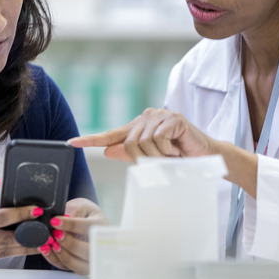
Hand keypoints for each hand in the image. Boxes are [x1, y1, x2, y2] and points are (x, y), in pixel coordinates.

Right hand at [0, 181, 42, 264]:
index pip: (0, 218)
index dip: (20, 214)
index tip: (35, 210)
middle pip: (8, 240)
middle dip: (30, 236)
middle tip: (47, 231)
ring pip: (4, 252)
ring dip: (25, 248)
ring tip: (43, 242)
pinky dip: (10, 252)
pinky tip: (22, 247)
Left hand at [39, 198, 108, 274]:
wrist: (87, 221)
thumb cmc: (84, 213)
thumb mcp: (81, 205)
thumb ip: (73, 211)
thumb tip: (63, 222)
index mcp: (102, 226)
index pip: (88, 227)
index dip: (71, 225)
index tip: (55, 221)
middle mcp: (100, 245)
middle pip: (87, 251)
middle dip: (68, 243)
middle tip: (55, 234)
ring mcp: (92, 258)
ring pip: (79, 265)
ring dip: (62, 254)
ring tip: (51, 243)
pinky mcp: (80, 266)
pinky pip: (68, 268)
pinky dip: (55, 260)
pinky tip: (48, 250)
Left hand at [68, 108, 216, 161]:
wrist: (206, 157)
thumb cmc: (180, 158)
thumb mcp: (153, 158)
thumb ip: (130, 153)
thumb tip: (107, 151)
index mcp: (138, 127)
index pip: (111, 134)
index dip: (91, 140)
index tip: (71, 143)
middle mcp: (146, 117)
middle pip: (129, 143)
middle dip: (143, 159)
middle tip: (161, 162)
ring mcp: (159, 115)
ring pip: (143, 143)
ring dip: (157, 156)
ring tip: (171, 156)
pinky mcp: (172, 118)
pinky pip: (158, 139)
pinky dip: (167, 150)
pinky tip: (177, 150)